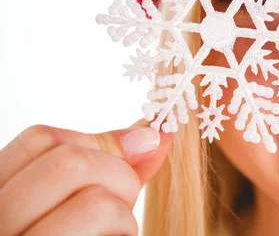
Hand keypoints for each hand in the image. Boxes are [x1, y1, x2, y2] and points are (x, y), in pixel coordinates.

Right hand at [0, 119, 172, 235]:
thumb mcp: (72, 208)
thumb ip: (105, 170)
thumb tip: (155, 135)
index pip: (39, 140)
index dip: (96, 140)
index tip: (134, 149)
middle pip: (70, 162)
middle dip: (119, 176)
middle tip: (120, 205)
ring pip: (97, 203)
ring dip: (123, 219)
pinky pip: (107, 234)